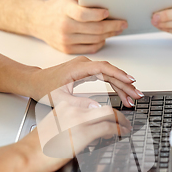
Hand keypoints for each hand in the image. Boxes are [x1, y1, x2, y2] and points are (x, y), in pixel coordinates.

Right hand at [18, 102, 130, 171]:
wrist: (27, 154)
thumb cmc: (37, 147)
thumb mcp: (54, 127)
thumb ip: (69, 125)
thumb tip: (82, 132)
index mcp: (65, 106)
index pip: (92, 104)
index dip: (105, 111)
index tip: (111, 117)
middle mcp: (73, 109)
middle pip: (104, 107)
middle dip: (118, 114)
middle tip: (124, 121)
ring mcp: (79, 120)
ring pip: (110, 115)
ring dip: (122, 122)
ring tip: (126, 128)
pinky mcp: (84, 133)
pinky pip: (108, 128)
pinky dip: (118, 131)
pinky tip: (121, 134)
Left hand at [29, 56, 143, 107]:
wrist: (35, 82)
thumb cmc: (44, 88)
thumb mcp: (60, 100)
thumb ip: (78, 104)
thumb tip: (97, 108)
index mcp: (78, 68)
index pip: (104, 69)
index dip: (119, 75)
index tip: (131, 82)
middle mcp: (84, 64)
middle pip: (111, 72)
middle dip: (125, 84)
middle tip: (137, 95)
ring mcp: (86, 67)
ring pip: (110, 75)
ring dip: (122, 86)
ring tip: (133, 98)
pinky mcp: (87, 71)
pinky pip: (105, 76)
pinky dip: (115, 84)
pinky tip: (123, 92)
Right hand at [31, 0, 127, 53]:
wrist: (38, 20)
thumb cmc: (58, 8)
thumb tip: (108, 1)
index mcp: (65, 10)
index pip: (84, 14)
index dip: (98, 15)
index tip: (108, 12)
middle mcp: (65, 26)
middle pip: (95, 29)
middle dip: (113, 26)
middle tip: (123, 23)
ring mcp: (66, 40)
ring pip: (95, 40)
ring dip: (109, 35)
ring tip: (117, 30)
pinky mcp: (67, 49)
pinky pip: (90, 48)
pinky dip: (100, 43)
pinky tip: (105, 37)